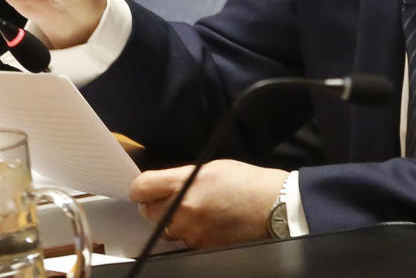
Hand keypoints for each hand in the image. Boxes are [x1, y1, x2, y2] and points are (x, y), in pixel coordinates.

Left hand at [130, 160, 287, 248]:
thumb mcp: (213, 168)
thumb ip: (183, 177)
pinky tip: (209, 224)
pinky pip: (184, 241)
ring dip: (174, 222)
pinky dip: (191, 234)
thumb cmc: (248, 183)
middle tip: (173, 200)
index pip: (142, 187)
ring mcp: (191, 231)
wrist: (274, 206)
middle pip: (148, 211)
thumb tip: (164, 185)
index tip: (145, 189)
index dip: (141, 188)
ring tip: (198, 212)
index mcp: (186, 181)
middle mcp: (184, 208)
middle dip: (157, 205)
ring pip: (165, 229)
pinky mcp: (201, 247)